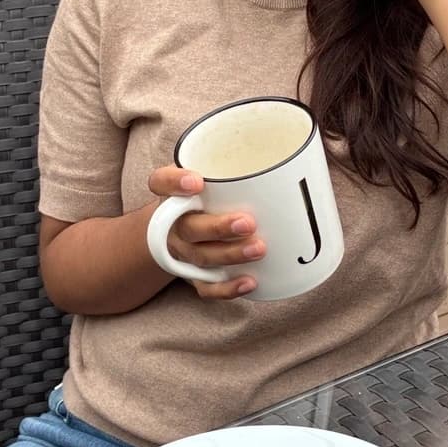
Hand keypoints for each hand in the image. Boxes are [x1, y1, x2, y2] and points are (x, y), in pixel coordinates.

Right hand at [147, 167, 265, 299]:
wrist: (175, 232)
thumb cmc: (203, 197)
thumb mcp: (208, 174)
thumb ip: (232, 165)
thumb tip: (286, 158)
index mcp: (172, 194)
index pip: (161, 182)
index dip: (175, 183)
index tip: (196, 181)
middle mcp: (173, 224)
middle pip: (189, 227)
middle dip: (218, 227)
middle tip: (248, 223)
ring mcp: (183, 252)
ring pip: (202, 256)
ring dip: (230, 255)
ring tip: (259, 249)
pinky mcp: (194, 275)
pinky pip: (206, 287)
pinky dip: (227, 288)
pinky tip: (251, 281)